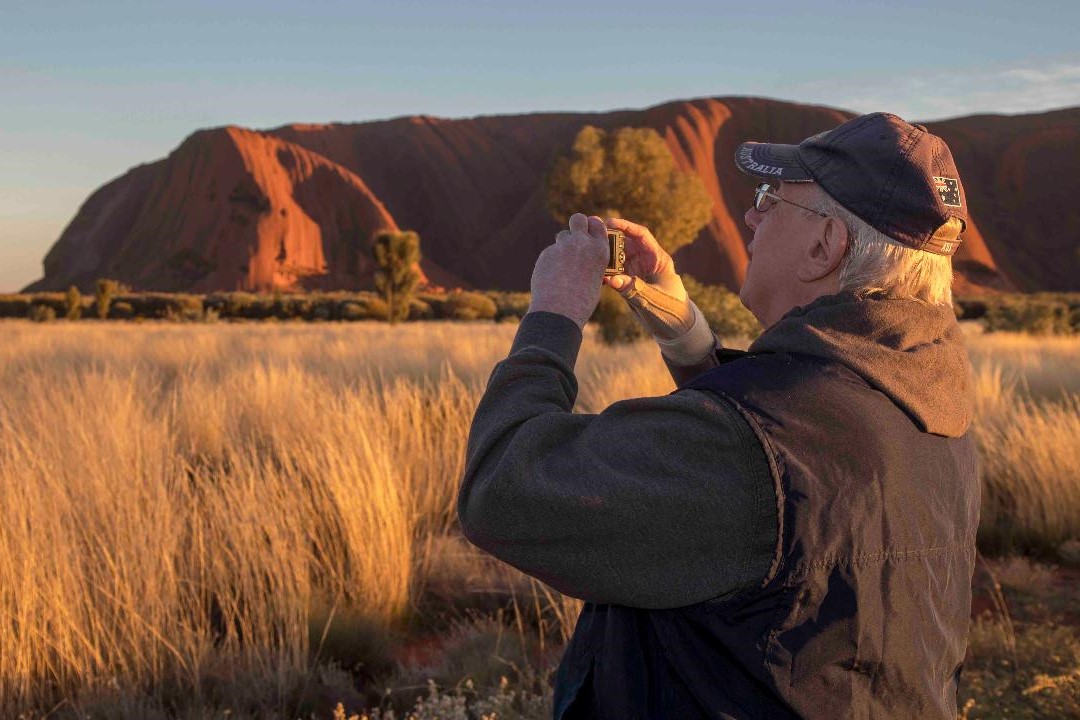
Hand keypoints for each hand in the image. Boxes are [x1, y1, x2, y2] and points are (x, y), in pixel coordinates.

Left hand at [527, 213, 608, 328]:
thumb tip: (583, 255)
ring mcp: (564, 246)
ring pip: (562, 235)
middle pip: (578, 219)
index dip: (591, 225)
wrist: (560, 310)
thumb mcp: (595, 278)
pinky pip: (550, 252)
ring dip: (562, 245)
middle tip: (573, 236)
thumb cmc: (581, 301)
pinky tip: (551, 276)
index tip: (588, 229)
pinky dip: (551, 261)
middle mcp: (583, 244)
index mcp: (600, 250)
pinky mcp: (547, 252)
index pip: (597, 224)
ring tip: (562, 266)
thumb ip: (590, 262)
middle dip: (576, 224)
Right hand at [602, 218, 695, 340]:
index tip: (609, 222)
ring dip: (603, 256)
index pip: (641, 235)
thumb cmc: (671, 311)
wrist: (675, 329)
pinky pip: (613, 274)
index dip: (625, 226)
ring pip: (616, 258)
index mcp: (658, 259)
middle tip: (591, 234)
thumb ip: (633, 289)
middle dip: (609, 238)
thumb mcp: (653, 299)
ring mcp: (636, 272)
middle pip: (625, 243)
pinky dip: (604, 273)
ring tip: (587, 253)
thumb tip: (612, 279)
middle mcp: (646, 262)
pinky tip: (592, 274)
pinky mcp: (628, 284)